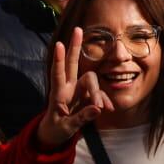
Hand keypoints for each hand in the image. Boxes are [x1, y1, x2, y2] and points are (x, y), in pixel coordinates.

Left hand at [36, 27, 113, 148]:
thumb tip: (97, 109)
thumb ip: (81, 118)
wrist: (55, 134)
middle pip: (72, 63)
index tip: (58, 44)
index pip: (57, 74)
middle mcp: (67, 87)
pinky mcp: (86, 96)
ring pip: (90, 80)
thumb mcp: (67, 128)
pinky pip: (98, 93)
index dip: (58, 60)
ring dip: (97, 92)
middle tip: (78, 29)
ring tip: (101, 108)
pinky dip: (103, 100)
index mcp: (57, 94)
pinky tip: (108, 108)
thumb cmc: (56, 130)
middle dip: (75, 47)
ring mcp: (77, 90)